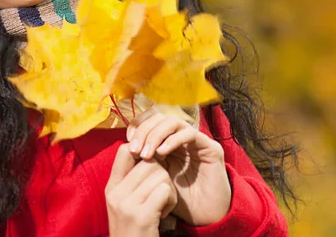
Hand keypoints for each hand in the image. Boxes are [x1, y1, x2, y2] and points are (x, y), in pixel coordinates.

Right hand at [105, 142, 177, 236]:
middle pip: (148, 161)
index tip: (152, 167)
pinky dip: (170, 201)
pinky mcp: (141, 216)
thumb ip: (132, 180)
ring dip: (168, 189)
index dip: (143, 151)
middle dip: (162, 174)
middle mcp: (115, 193)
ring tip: (162, 205)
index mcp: (111, 187)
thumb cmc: (136, 231)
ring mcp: (126, 204)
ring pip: (159, 174)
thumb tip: (148, 150)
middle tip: (160, 194)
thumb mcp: (125, 203)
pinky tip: (164, 213)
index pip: (124, 149)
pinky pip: (165, 190)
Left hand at [126, 108, 231, 226]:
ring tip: (146, 154)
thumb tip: (125, 145)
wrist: (203, 218)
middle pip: (159, 117)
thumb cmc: (178, 200)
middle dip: (144, 130)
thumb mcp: (155, 177)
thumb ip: (144, 160)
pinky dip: (172, 140)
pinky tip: (161, 153)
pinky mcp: (210, 146)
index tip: (128, 142)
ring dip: (156, 135)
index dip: (138, 125)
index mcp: (168, 140)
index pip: (151, 120)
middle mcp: (182, 136)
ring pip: (172, 121)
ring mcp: (196, 140)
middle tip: (134, 149)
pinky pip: (189, 133)